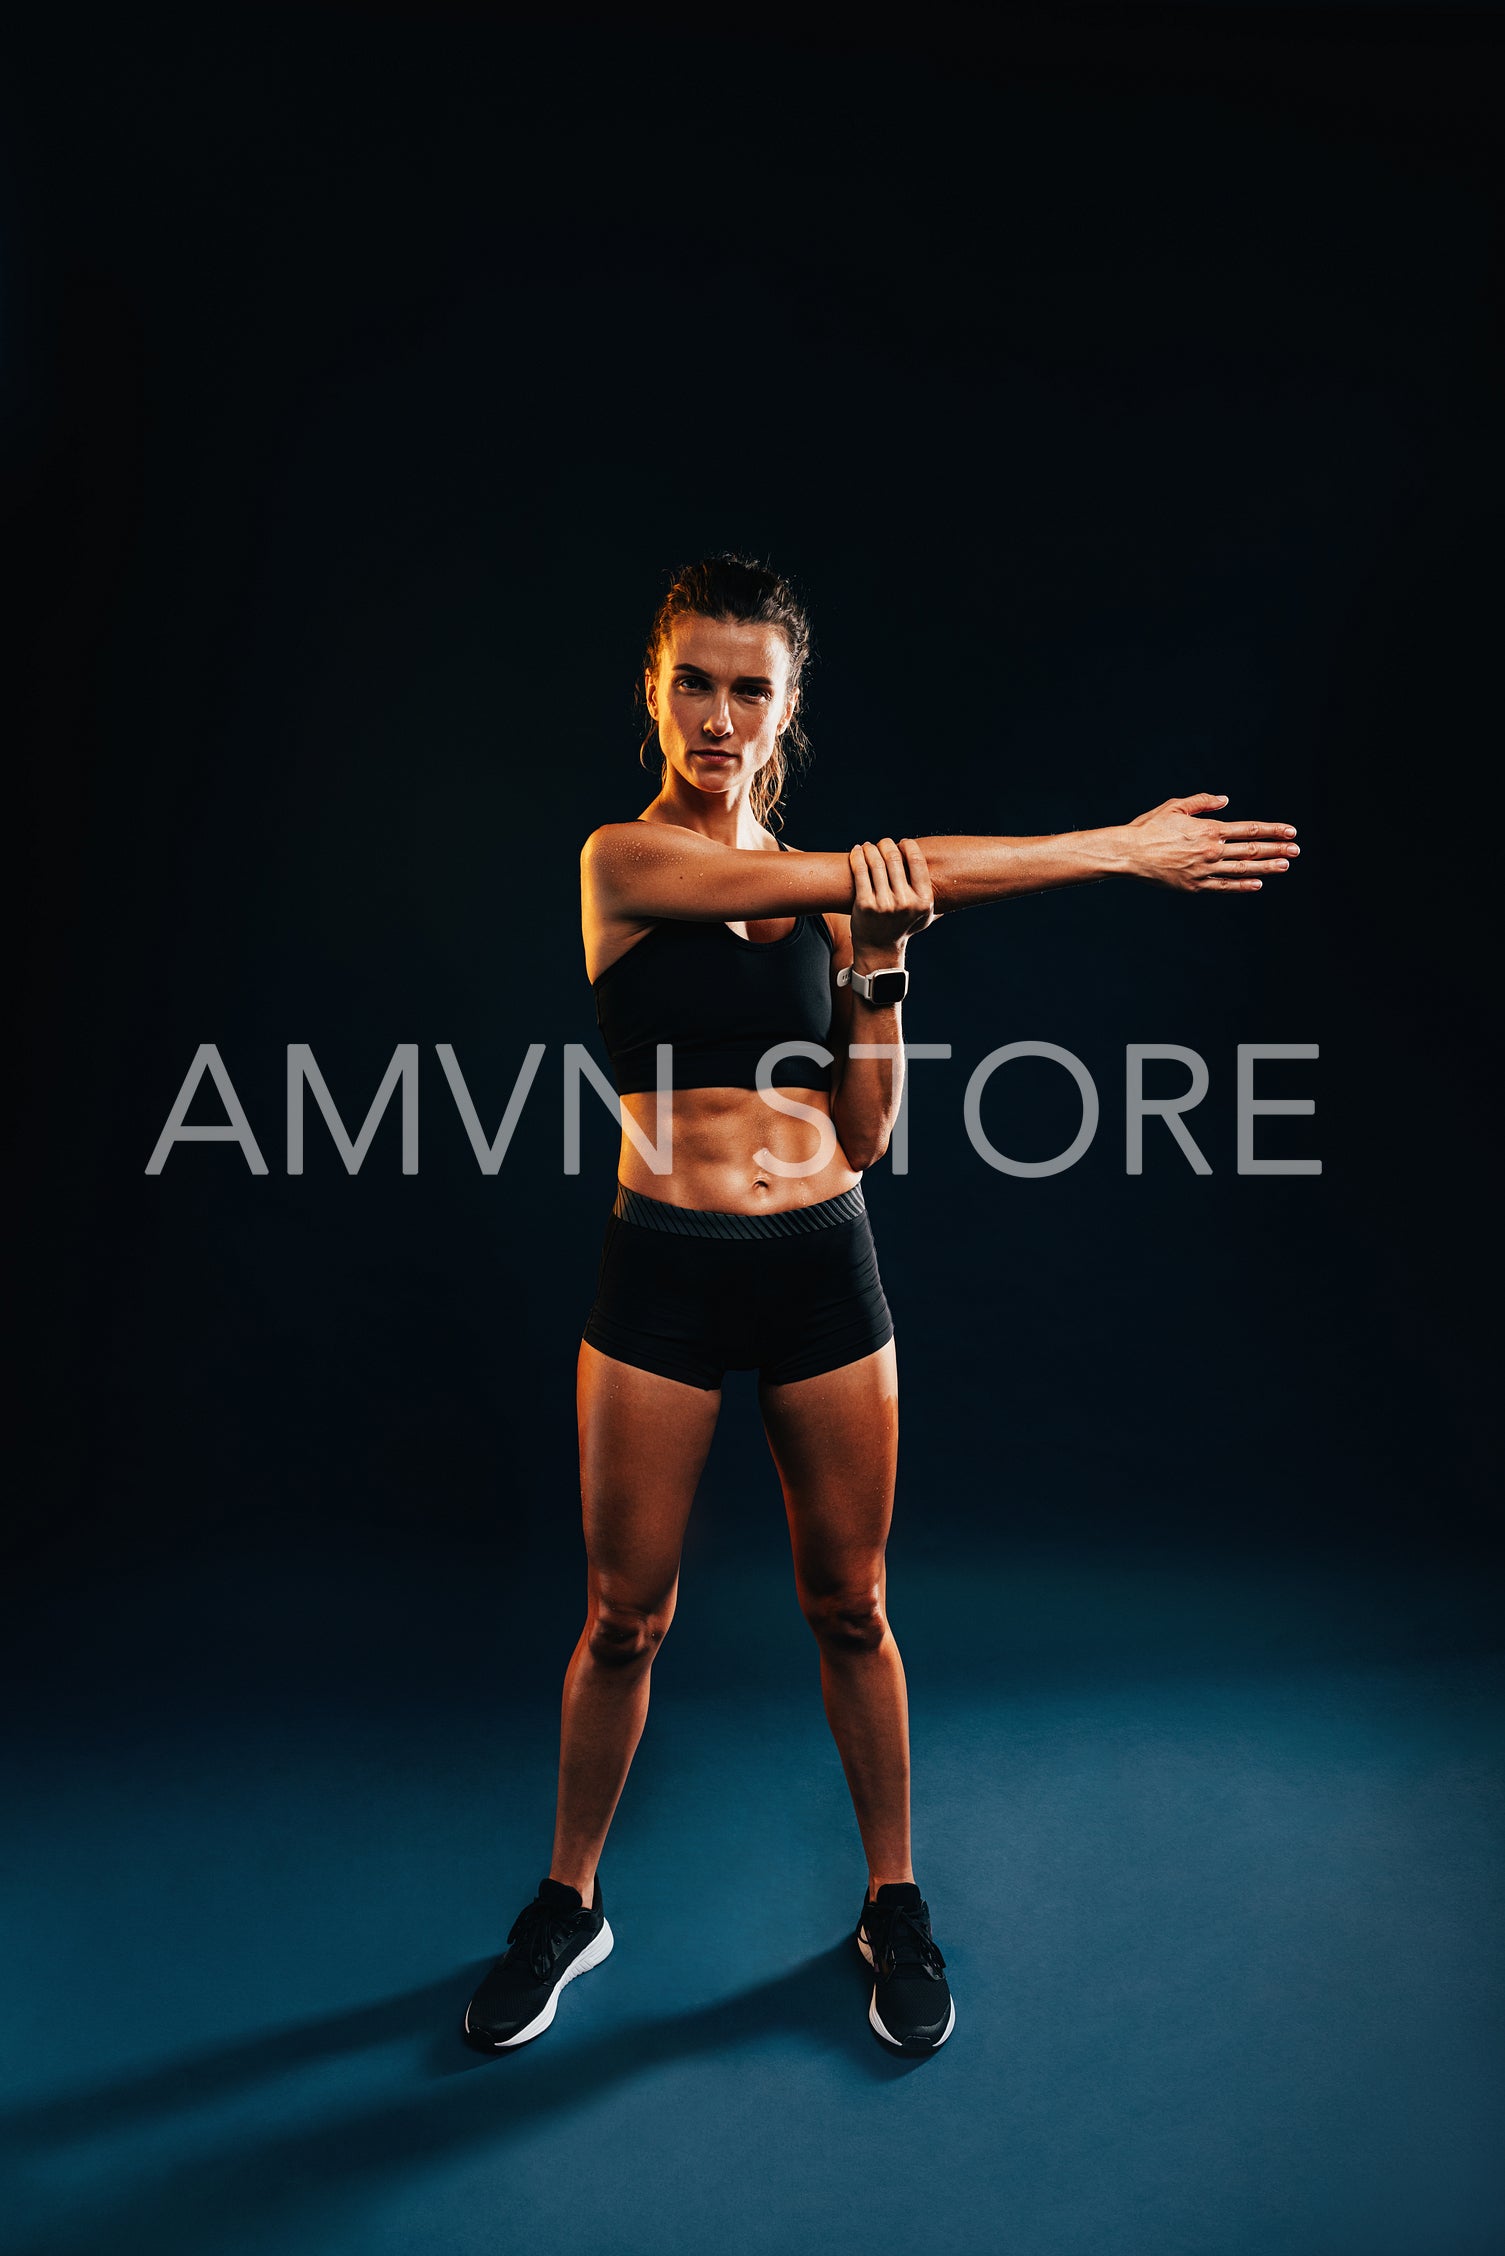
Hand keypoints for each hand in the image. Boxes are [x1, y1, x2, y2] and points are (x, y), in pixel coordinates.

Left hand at [849, 837, 939, 961]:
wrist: (880, 947)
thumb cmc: (904, 926)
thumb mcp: (926, 915)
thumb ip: (939, 898)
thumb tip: (959, 877)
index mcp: (923, 901)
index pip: (917, 861)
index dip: (908, 846)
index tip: (902, 844)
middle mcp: (905, 903)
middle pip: (894, 858)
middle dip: (887, 844)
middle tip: (883, 844)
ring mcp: (884, 904)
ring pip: (876, 862)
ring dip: (871, 848)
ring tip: (868, 847)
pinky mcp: (865, 905)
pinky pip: (860, 871)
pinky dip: (857, 856)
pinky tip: (857, 851)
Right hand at [1122, 793, 1299, 891]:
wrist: (1129, 854)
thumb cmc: (1149, 827)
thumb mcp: (1176, 806)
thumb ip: (1203, 802)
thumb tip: (1226, 800)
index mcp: (1209, 829)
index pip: (1249, 830)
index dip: (1272, 830)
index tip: (1290, 831)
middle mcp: (1211, 850)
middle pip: (1252, 850)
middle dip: (1277, 849)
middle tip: (1297, 850)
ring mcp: (1204, 870)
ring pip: (1242, 869)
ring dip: (1266, 867)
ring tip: (1285, 865)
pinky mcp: (1195, 886)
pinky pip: (1224, 886)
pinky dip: (1242, 885)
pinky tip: (1258, 884)